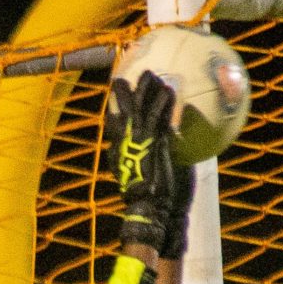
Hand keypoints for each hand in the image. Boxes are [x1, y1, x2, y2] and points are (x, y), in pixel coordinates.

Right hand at [106, 72, 184, 254]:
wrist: (151, 207)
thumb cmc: (151, 197)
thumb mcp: (148, 174)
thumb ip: (152, 154)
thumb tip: (167, 140)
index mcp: (119, 151)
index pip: (113, 125)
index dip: (112, 109)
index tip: (114, 97)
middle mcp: (125, 143)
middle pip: (122, 110)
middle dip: (123, 93)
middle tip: (124, 78)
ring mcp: (138, 141)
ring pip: (139, 108)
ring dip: (146, 89)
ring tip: (151, 75)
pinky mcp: (152, 142)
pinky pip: (158, 117)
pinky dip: (163, 103)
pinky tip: (170, 91)